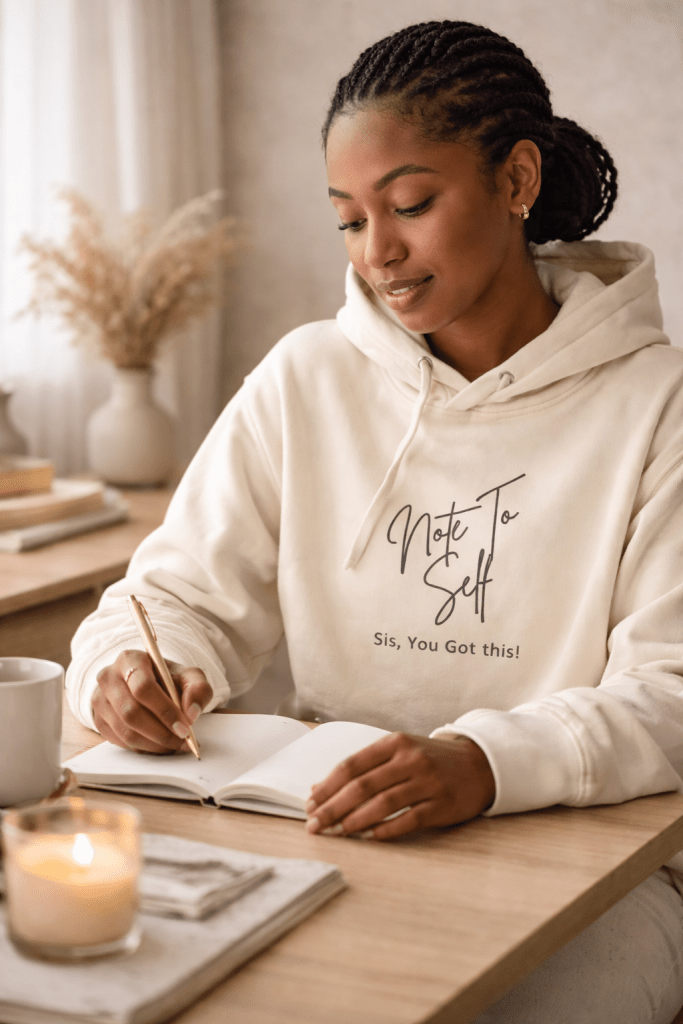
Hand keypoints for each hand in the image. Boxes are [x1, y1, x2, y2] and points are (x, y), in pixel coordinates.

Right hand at [92, 650, 211, 752]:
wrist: (145, 684)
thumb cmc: (167, 679)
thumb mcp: (188, 676)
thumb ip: (198, 689)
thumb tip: (191, 714)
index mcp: (130, 659)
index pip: (143, 687)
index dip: (165, 711)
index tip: (185, 728)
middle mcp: (109, 677)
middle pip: (132, 712)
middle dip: (161, 732)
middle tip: (182, 741)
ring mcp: (99, 700)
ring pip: (125, 731)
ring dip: (154, 744)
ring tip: (174, 745)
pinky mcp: (98, 720)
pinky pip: (120, 741)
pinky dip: (143, 748)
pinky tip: (159, 744)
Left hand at [306, 732, 494, 840]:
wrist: (479, 764)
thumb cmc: (430, 760)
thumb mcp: (399, 752)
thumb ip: (364, 767)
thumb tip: (320, 788)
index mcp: (394, 743)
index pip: (352, 765)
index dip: (327, 786)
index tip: (310, 804)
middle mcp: (410, 759)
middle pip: (362, 785)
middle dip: (333, 807)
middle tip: (315, 824)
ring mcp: (427, 781)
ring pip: (382, 803)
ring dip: (354, 821)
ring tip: (336, 833)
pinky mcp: (442, 804)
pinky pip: (408, 820)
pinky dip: (385, 830)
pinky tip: (369, 838)